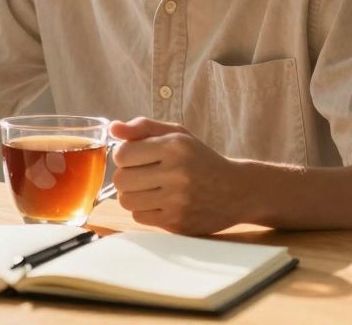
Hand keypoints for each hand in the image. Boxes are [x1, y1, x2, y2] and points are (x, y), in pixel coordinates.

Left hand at [108, 117, 246, 235]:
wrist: (237, 191)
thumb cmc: (200, 159)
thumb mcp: (177, 134)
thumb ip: (143, 127)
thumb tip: (114, 128)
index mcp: (175, 147)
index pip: (122, 154)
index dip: (124, 155)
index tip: (136, 156)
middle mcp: (177, 174)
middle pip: (121, 180)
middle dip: (126, 175)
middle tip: (141, 174)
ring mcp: (178, 202)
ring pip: (126, 201)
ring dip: (132, 194)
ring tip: (149, 188)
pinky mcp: (178, 223)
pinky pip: (139, 217)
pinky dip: (144, 210)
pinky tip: (159, 202)